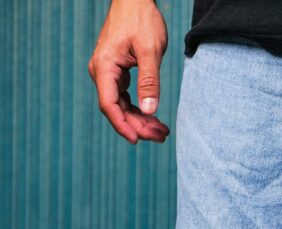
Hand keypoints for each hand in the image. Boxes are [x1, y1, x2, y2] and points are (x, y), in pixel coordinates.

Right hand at [88, 0, 169, 143]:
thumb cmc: (141, 18)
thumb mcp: (150, 50)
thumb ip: (150, 81)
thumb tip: (150, 110)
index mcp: (104, 67)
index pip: (109, 105)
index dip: (123, 125)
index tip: (138, 140)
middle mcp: (101, 72)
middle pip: (117, 109)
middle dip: (138, 126)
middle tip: (161, 136)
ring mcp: (108, 73)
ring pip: (122, 106)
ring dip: (141, 120)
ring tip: (162, 131)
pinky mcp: (116, 73)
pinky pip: (125, 98)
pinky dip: (139, 109)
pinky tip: (154, 118)